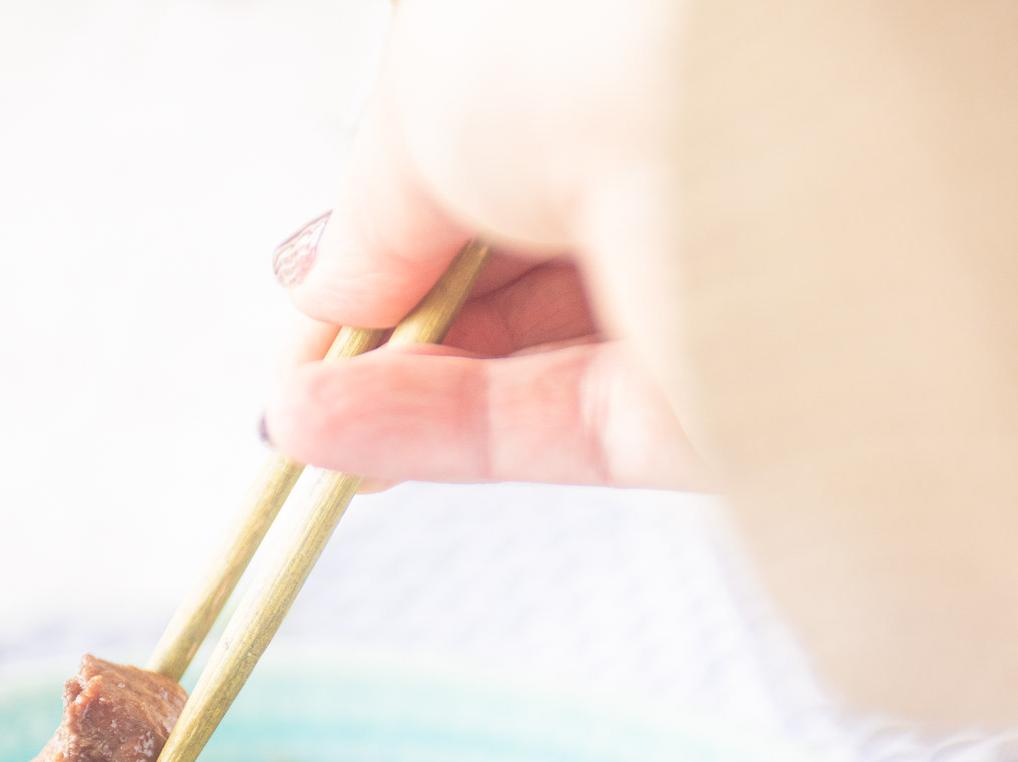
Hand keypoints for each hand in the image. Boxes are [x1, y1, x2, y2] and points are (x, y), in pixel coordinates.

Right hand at [263, 1, 703, 490]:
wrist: (755, 106)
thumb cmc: (603, 34)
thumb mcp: (431, 98)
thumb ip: (374, 215)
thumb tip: (327, 291)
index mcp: (617, 81)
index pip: (491, 182)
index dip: (387, 250)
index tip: (308, 309)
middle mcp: (674, 182)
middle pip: (508, 287)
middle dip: (389, 334)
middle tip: (299, 376)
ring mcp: (698, 304)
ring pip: (520, 372)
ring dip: (389, 397)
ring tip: (289, 415)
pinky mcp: (711, 413)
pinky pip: (553, 431)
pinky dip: (433, 437)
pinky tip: (328, 435)